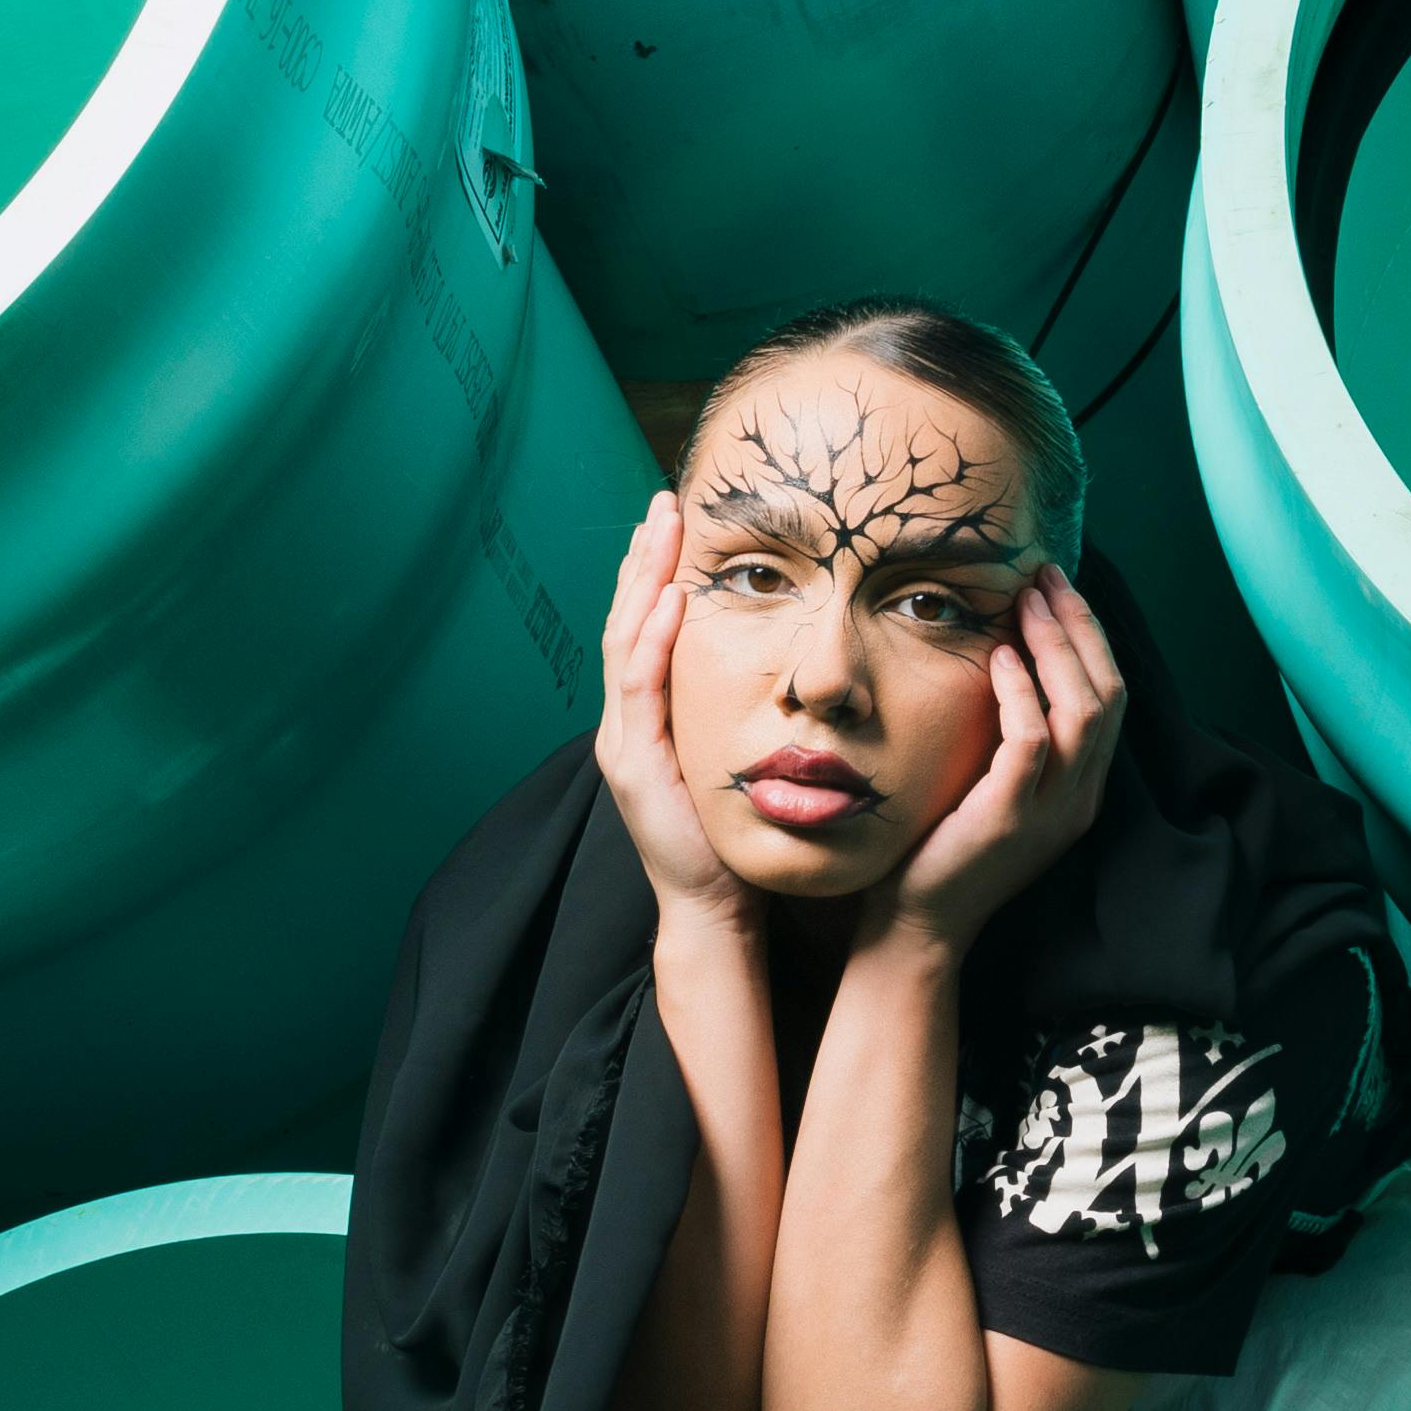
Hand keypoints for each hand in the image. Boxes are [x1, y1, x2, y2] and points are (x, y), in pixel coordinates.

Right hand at [595, 493, 759, 935]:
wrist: (716, 907)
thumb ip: (745, 709)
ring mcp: (624, 742)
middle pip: (626, 620)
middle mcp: (627, 722)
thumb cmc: (735, 838)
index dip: (657, 572)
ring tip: (657, 530)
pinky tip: (668, 601)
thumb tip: (787, 660)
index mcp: (650, 716)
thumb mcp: (739, 756)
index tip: (679, 521)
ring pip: (624, 642)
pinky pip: (639, 689)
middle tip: (663, 504)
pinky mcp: (634, 765)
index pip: (647, 627)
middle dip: (642, 560)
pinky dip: (651, 641)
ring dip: (641, 582)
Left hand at [870, 577, 1128, 961]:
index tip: (1054, 587)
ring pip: (1083, 711)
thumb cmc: (941, 845)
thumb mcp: (989, 780)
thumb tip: (998, 653)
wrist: (917, 925)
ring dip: (1055, 646)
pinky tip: (998, 659)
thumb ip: (1008, 730)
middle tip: (1043, 576)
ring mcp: (1051, 811)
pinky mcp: (1010, 819)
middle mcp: (1079, 796)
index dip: (1088, 635)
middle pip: (1107, 693)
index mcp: (1081, 786)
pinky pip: (1033, 743)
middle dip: (1078, 626)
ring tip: (1025, 603)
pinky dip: (1022, 694)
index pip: (1109, 695)